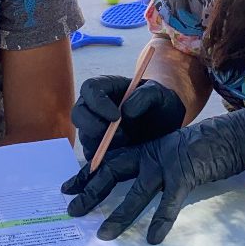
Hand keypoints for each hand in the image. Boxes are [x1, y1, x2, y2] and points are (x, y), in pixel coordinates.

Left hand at [62, 102, 244, 243]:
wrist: (229, 137)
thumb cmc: (200, 151)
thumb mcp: (169, 157)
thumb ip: (150, 169)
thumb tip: (131, 191)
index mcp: (145, 150)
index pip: (109, 162)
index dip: (87, 175)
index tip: (68, 188)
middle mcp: (150, 155)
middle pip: (114, 172)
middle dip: (91, 192)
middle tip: (72, 210)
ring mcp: (167, 164)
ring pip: (137, 192)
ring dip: (120, 214)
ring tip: (104, 234)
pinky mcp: (185, 174)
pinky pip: (170, 202)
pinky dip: (161, 220)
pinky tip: (153, 238)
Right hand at [71, 75, 185, 159]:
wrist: (166, 125)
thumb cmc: (160, 104)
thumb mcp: (159, 94)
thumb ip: (145, 96)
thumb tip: (126, 111)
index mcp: (106, 87)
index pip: (90, 89)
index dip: (97, 102)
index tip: (116, 116)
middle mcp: (95, 107)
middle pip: (78, 113)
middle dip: (93, 126)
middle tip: (119, 134)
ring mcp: (94, 128)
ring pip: (84, 136)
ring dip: (102, 144)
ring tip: (127, 143)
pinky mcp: (98, 148)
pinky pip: (91, 155)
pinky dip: (103, 158)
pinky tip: (122, 155)